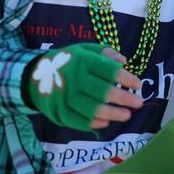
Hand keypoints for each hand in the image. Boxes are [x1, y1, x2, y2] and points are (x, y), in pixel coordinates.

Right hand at [24, 43, 142, 130]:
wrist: (34, 76)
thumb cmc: (67, 62)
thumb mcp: (83, 50)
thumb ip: (104, 53)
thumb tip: (123, 61)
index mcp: (82, 61)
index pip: (108, 70)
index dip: (126, 78)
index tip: (138, 85)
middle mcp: (73, 79)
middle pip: (102, 91)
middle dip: (123, 98)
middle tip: (139, 103)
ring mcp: (65, 97)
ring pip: (92, 109)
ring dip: (112, 114)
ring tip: (127, 115)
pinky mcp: (58, 112)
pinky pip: (78, 121)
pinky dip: (93, 123)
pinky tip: (106, 122)